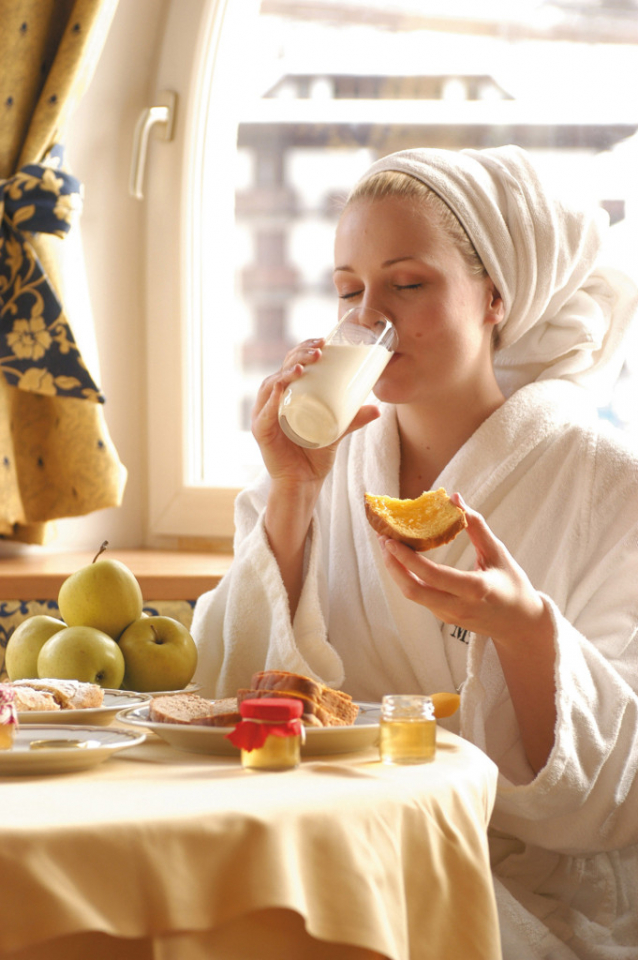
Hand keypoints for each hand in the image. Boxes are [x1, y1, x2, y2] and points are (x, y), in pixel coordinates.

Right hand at [252, 338, 380, 486]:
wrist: (303, 483)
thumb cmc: (315, 455)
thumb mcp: (338, 432)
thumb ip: (354, 419)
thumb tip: (378, 409)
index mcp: (286, 396)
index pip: (292, 364)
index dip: (303, 348)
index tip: (323, 341)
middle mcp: (271, 402)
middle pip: (282, 369)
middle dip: (299, 355)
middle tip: (319, 351)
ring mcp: (264, 415)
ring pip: (271, 385)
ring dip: (286, 372)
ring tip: (304, 366)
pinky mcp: (260, 432)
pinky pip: (264, 412)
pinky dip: (272, 400)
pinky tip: (281, 388)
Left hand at [379, 494, 546, 647]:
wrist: (520, 624)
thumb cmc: (513, 585)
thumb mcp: (498, 552)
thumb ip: (476, 526)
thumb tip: (455, 498)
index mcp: (476, 589)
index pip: (434, 576)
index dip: (409, 559)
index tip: (392, 540)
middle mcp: (459, 606)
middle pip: (414, 591)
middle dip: (393, 566)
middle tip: (383, 541)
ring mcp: (449, 616)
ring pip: (414, 596)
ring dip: (397, 572)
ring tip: (388, 547)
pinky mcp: (444, 618)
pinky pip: (421, 597)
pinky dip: (408, 578)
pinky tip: (404, 560)